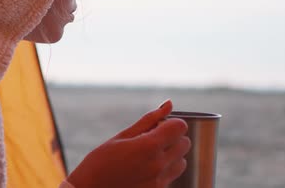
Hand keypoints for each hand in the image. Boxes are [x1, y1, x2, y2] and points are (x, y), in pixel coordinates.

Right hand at [66, 100, 190, 187]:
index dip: (172, 123)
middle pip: (184, 143)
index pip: (180, 127)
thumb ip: (149, 120)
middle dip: (172, 137)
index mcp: (148, 146)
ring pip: (182, 162)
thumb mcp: (122, 137)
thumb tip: (168, 104)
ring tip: (150, 156)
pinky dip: (164, 170)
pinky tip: (145, 170)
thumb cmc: (100, 162)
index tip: (159, 125)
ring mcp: (159, 182)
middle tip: (152, 139)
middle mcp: (158, 165)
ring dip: (172, 155)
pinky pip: (172, 177)